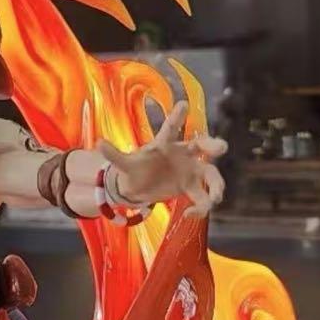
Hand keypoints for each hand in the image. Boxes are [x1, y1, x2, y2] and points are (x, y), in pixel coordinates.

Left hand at [102, 102, 226, 217]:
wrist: (139, 186)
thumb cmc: (135, 168)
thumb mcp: (124, 163)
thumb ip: (114, 155)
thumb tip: (98, 143)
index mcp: (165, 143)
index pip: (171, 128)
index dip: (177, 117)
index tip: (182, 105)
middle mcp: (183, 153)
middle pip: (203, 145)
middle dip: (213, 145)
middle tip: (221, 148)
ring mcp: (191, 170)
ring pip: (211, 175)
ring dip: (217, 185)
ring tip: (214, 198)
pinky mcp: (192, 188)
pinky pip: (203, 198)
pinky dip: (201, 207)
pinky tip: (189, 214)